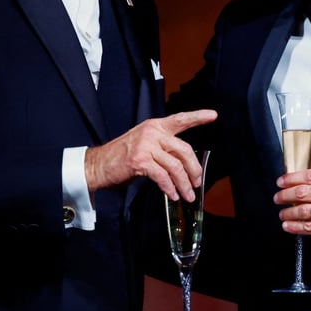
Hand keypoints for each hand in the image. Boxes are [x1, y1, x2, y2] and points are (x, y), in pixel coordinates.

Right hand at [85, 109, 216, 200]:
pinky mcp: (140, 160)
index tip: (213, 115)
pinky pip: (162, 176)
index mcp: (155, 126)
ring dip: (184, 184)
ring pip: (175, 166)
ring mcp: (146, 145)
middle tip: (197, 182)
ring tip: (187, 195)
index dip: (198, 117)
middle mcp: (152, 132)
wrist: (98, 165)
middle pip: (183, 149)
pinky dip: (170, 188)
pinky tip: (172, 195)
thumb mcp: (144, 144)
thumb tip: (184, 166)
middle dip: (194, 169)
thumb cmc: (121, 157)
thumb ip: (163, 148)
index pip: (180, 119)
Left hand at [274, 169, 310, 257]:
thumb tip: (302, 183)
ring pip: (305, 210)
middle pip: (304, 192)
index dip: (291, 178)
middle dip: (285, 195)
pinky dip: (295, 227)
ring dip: (288, 212)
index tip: (281, 181)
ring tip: (282, 214)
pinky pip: (310, 227)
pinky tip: (288, 226)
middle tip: (278, 198)